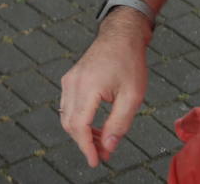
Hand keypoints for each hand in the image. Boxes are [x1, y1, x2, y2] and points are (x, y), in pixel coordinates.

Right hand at [59, 13, 149, 167]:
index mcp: (87, 87)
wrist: (120, 37)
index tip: (95, 162)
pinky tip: (95, 126)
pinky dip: (79, 120)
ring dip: (81, 133)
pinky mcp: (70, 79)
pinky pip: (68, 106)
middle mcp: (72, 83)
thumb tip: (107, 147)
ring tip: (102, 142)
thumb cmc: (129, 63)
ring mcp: (69, 80)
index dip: (85, 147)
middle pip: (69, 123)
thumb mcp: (132, 97)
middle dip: (84, 143)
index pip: (79, 125)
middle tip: (103, 155)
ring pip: (66, 116)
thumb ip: (119, 124)